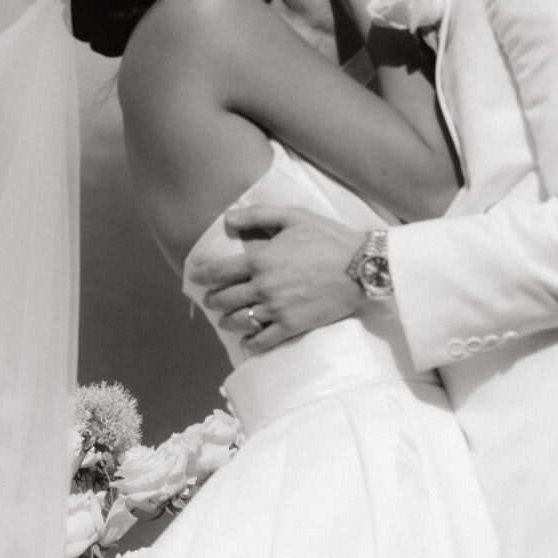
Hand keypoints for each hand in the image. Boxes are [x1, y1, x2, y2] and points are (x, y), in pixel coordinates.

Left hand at [191, 205, 367, 354]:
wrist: (361, 267)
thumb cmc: (328, 238)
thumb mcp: (293, 216)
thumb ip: (258, 215)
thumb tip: (228, 219)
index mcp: (260, 259)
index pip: (219, 271)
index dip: (203, 275)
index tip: (196, 276)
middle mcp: (263, 287)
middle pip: (225, 298)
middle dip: (214, 299)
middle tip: (210, 300)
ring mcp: (277, 309)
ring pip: (240, 321)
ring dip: (228, 321)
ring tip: (225, 320)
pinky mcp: (292, 326)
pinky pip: (264, 339)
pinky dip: (252, 342)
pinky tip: (249, 341)